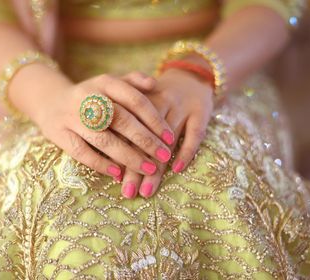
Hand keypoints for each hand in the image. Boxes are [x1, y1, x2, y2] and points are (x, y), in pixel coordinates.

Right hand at [33, 71, 174, 179]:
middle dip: (146, 140)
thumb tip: (154, 83)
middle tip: (164, 156)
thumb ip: (132, 81)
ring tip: (148, 169)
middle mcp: (88, 97)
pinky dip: (101, 164)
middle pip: (121, 120)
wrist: (50, 100)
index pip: (135, 100)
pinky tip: (118, 173)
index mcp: (104, 83)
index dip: (154, 119)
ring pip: (104, 139)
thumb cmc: (91, 95)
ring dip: (128, 156)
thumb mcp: (109, 83)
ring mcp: (72, 117)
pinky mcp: (59, 134)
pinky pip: (82, 152)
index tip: (170, 137)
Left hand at [121, 69, 213, 197]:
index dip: (120, 155)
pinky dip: (186, 152)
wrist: (191, 75)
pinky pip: (194, 135)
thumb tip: (108, 158)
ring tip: (147, 191)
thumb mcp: (138, 100)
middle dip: (135, 168)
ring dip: (157, 167)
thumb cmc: (157, 97)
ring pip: (166, 140)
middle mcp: (159, 101)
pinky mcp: (201, 112)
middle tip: (128, 193)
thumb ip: (122, 120)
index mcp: (139, 98)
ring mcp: (181, 106)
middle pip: (144, 138)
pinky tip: (177, 169)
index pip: (126, 130)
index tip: (114, 180)